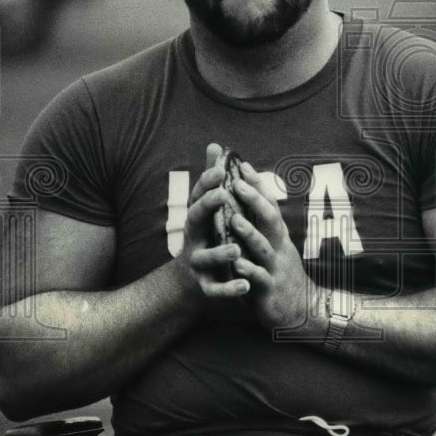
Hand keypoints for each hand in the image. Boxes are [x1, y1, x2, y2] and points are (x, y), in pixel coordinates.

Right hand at [184, 143, 250, 303]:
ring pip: (205, 257)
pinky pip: (215, 289)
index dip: (207, 183)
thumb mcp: (207, 211)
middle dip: (207, 207)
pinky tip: (245, 286)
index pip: (198, 196)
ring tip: (236, 248)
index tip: (220, 169)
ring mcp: (198, 263)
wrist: (190, 284)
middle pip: (194, 220)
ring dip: (220, 252)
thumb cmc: (206, 238)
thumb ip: (212, 182)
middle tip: (222, 195)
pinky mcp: (205, 287)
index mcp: (198, 220)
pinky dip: (229, 289)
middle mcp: (194, 238)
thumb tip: (214, 145)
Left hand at [226, 161, 323, 335]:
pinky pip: (259, 279)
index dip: (258, 185)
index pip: (269, 205)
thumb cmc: (282, 274)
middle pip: (270, 220)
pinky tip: (238, 264)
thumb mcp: (276, 247)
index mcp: (278, 237)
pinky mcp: (269, 291)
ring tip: (234, 220)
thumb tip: (254, 198)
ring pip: (263, 248)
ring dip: (249, 233)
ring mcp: (276, 268)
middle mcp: (279, 248)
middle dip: (254, 201)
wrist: (302, 310)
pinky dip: (249, 270)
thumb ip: (264, 226)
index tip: (243, 165)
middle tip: (237, 184)